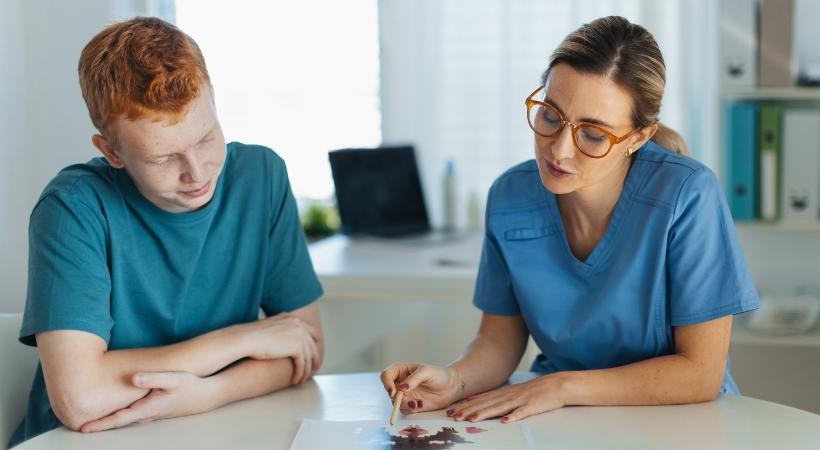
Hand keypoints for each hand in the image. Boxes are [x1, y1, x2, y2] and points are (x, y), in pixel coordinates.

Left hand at [79, 371, 218, 432]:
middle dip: (100, 425)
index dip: (100, 424)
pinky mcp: (157, 410)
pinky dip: (121, 417)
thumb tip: (132, 378)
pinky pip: (134, 416)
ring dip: (110, 421)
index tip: (82, 428)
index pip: (118, 419)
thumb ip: (152, 378)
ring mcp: (152, 414)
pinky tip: (118, 412)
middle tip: (79, 425)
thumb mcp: (173, 379)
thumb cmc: (191, 386)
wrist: (207, 395)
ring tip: (94, 420)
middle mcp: (147, 414)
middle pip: (119, 422)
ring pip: (126, 420)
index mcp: (147, 408)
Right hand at [242, 313, 320, 384]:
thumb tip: (284, 341)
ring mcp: (299, 335)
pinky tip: (295, 380)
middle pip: (312, 344)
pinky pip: (302, 363)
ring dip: (306, 369)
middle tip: (314, 367)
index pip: (310, 331)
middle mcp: (298, 324)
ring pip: (308, 356)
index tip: (313, 352)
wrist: (246, 338)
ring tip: (302, 379)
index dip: (314, 342)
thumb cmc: (251, 335)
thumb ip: (280, 331)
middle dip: (314, 357)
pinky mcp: (297, 347)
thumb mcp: (270, 328)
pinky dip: (299, 373)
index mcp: (292, 318)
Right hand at [380, 363, 464, 413]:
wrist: (451, 387)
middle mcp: (400, 383)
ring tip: (418, 404)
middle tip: (409, 401)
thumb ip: (414, 379)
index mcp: (400, 370)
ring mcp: (404, 395)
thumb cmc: (439, 375)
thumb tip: (402, 388)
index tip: (394, 392)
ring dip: (405, 405)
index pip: (386, 376)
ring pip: (395, 403)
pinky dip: (411, 409)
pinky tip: (422, 404)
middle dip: (397, 398)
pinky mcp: (410, 404)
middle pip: (389, 391)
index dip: (387, 384)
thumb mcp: (426, 372)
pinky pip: (404, 410)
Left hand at [447, 373, 565, 422]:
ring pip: (499, 408)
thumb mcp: (513, 392)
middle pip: (486, 404)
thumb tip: (477, 401)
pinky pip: (522, 412)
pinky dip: (513, 416)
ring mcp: (520, 400)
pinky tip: (505, 422)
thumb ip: (497, 398)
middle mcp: (509, 396)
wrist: (556, 385)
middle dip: (469, 410)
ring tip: (471, 419)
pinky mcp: (532, 406)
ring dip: (485, 414)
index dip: (466, 406)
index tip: (452, 411)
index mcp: (504, 393)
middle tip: (455, 417)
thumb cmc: (535, 391)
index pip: (481, 400)